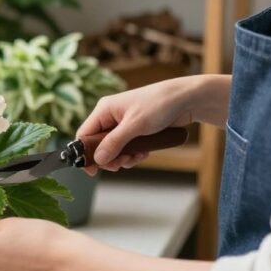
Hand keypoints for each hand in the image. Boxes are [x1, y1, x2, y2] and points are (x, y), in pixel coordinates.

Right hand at [77, 77, 201, 173]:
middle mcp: (111, 117)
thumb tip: (98, 159)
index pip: (84, 134)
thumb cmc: (159, 104)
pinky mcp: (136, 130)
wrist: (186, 100)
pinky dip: (133, 154)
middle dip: (109, 158)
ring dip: (123, 157)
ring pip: (114, 148)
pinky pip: (127, 147)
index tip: (92, 170)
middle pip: (98, 144)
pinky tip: (144, 153)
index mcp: (104, 110)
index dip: (85, 153)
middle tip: (120, 165)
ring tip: (136, 157)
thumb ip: (114, 143)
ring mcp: (123, 124)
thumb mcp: (135, 125)